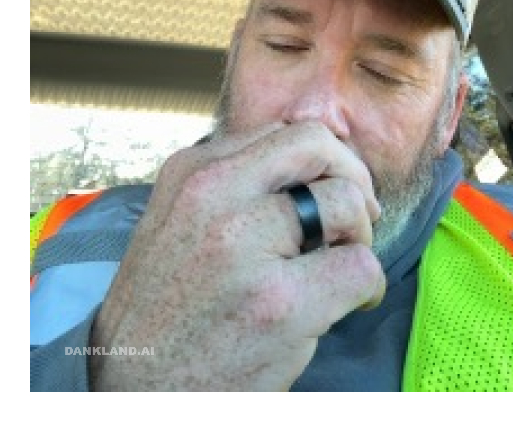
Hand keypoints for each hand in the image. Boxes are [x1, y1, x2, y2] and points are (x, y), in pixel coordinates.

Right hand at [90, 121, 384, 390]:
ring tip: (339, 268)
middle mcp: (214, 195)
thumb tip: (305, 162)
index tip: (326, 191)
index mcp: (191, 172)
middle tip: (358, 214)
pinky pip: (359, 266)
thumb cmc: (164, 310)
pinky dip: (368, 286)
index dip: (320, 160)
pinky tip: (352, 304)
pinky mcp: (278, 303)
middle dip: (352, 175)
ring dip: (359, 236)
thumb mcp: (178, 221)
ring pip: (345, 202)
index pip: (283, 133)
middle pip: (316, 144)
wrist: (133, 389)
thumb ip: (232, 184)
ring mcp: (244, 246)